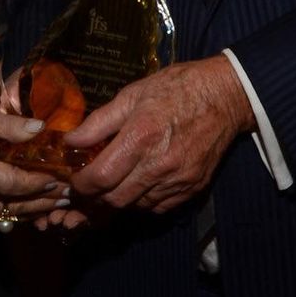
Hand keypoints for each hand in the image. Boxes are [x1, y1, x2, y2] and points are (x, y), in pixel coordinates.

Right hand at [0, 105, 66, 223]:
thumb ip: (7, 125)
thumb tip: (40, 129)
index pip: (12, 182)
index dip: (38, 184)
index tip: (60, 180)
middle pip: (14, 203)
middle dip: (44, 201)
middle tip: (70, 196)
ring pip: (7, 214)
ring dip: (35, 210)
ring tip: (60, 204)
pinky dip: (18, 214)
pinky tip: (36, 209)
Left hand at [64, 56, 254, 213]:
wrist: (224, 96)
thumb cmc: (176, 88)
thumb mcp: (132, 95)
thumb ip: (99, 122)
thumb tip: (71, 140)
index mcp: (142, 136)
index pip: (101, 177)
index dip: (81, 185)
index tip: (73, 180)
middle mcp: (160, 164)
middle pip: (115, 199)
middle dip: (95, 197)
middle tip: (86, 187)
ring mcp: (178, 180)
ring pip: (135, 207)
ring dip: (117, 200)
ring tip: (109, 185)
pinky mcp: (192, 189)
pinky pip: (157, 207)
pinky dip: (141, 201)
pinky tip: (135, 184)